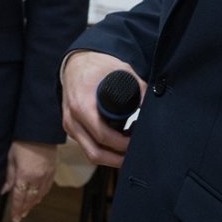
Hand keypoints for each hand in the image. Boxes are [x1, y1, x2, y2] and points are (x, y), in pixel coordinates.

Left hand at [3, 140, 56, 221]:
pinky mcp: (52, 170)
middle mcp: (36, 178)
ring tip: (27, 209)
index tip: (15, 217)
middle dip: (24, 209)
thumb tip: (4, 190)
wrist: (40, 130)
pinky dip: (42, 194)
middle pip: (29, 199)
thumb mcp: (11, 157)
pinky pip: (47, 187)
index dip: (16, 209)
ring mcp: (46, 175)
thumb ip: (9, 176)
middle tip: (20, 217)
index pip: (19, 197)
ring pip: (39, 195)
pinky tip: (38, 197)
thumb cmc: (23, 140)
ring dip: (33, 204)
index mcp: (24, 175)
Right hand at [61, 51, 142, 167]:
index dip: (122, 144)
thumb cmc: (96, 66)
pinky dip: (104, 149)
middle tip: (135, 151)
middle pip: (95, 152)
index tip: (137, 140)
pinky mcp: (71, 129)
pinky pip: (88, 146)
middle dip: (118, 158)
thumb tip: (151, 104)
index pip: (103, 136)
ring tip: (128, 146)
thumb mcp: (120, 70)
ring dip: (111, 156)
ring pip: (91, 153)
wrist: (74, 62)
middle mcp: (72, 120)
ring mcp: (70, 126)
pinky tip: (118, 140)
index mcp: (81, 106)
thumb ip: (138, 86)